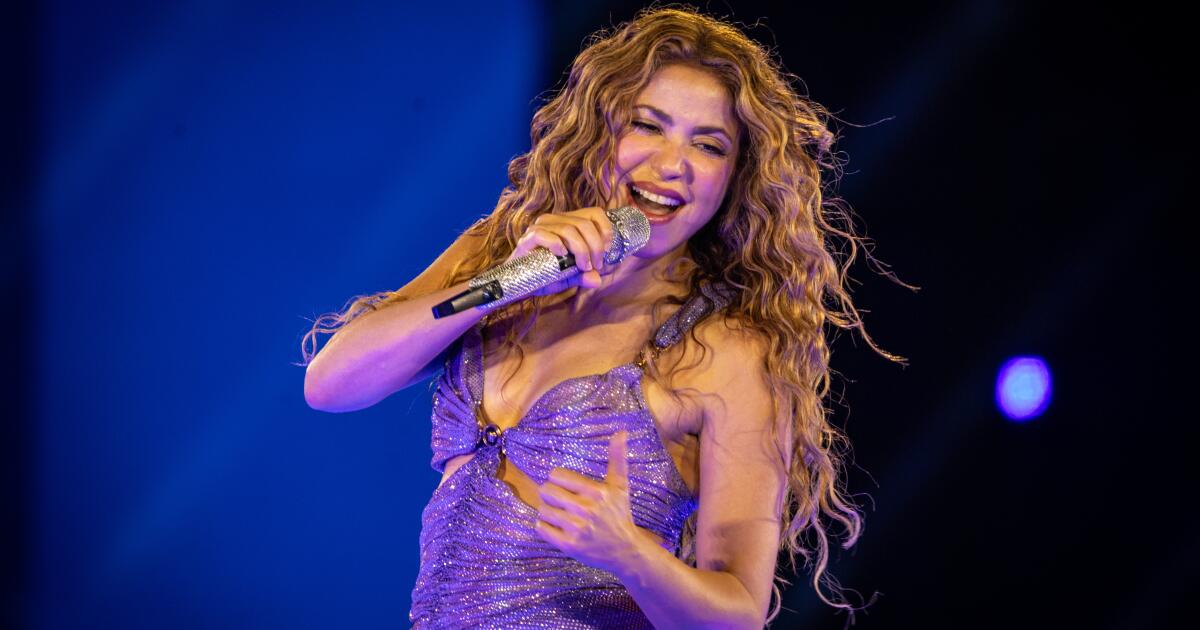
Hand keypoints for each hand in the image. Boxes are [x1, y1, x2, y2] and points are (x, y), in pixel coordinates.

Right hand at [504, 207, 617, 296]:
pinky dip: (556, 244)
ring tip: (582, 266)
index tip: (608, 250)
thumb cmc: (544, 276)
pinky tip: (562, 256)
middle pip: (584, 223)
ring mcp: (540, 227)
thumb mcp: (568, 277)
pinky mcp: (527, 238)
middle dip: (595, 246)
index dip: (605, 229)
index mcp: (567, 223)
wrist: (518, 283)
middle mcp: (555, 221)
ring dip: (580, 249)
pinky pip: (544, 234)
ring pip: (568, 229)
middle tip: (595, 266)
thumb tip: (597, 280)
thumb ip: (582, 276)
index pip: (594, 213)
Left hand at [534, 430, 641, 573]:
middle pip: (546, 491)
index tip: (567, 487)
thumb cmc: (619, 514)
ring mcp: (576, 528)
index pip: (557, 476)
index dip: (559, 480)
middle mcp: (586, 509)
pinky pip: (541, 528)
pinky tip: (558, 527)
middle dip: (552, 495)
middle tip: (563, 502)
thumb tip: (621, 431)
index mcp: (596, 492)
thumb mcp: (620, 486)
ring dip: (549, 512)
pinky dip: (545, 526)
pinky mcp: (569, 545)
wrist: (625, 551)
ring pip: (543, 510)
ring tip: (562, 516)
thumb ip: (617, 458)